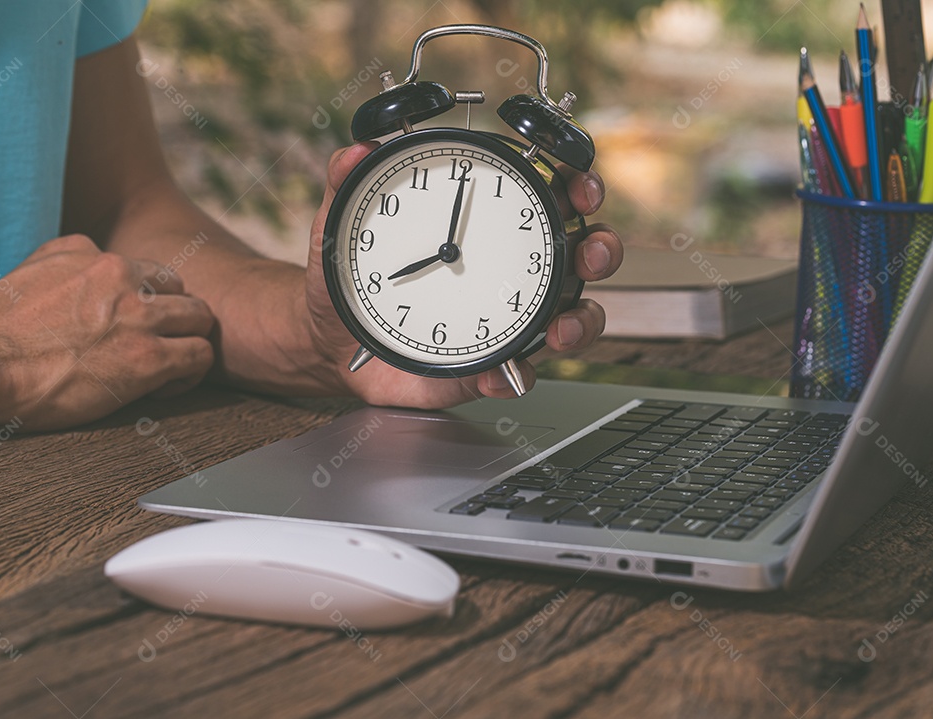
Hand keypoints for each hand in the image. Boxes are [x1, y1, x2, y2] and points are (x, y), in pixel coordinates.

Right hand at [0, 235, 214, 429]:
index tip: (133, 326)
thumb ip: (58, 264)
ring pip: (200, 318)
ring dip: (188, 342)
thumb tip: (62, 274)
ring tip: (167, 367)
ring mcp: (139, 317)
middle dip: (174, 318)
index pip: (145, 270)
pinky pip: (200, 356)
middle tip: (157, 345)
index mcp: (91, 255)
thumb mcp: (23, 273)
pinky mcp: (149, 357)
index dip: (146, 300)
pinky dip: (190, 373)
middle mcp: (122, 277)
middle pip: (181, 289)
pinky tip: (163, 387)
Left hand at [306, 143, 621, 408]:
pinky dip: (514, 375)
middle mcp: (511, 270)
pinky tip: (495, 374)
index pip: (549, 196)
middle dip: (601, 250)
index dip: (579, 186)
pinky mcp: (490, 365)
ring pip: (572, 318)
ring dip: (581, 322)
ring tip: (561, 330)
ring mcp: (507, 320)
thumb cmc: (352, 273)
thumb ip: (346, 181)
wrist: (332, 340)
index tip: (581, 187)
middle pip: (581, 255)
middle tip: (590, 253)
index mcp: (487, 227)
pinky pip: (519, 374)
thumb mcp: (341, 224)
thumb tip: (357, 148)